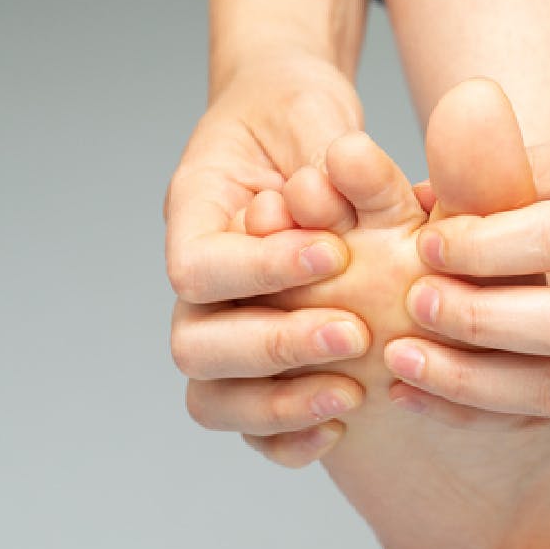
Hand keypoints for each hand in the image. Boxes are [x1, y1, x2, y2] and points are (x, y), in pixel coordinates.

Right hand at [165, 52, 371, 466]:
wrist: (296, 130)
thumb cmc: (300, 117)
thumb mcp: (314, 113)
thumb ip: (329, 149)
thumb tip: (346, 169)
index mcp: (194, 214)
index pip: (197, 267)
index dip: (260, 270)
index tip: (335, 253)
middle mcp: (199, 281)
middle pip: (195, 345)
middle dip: (275, 346)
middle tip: (354, 333)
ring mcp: (222, 327)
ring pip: (212, 397)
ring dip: (280, 404)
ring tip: (354, 392)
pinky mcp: (258, 364)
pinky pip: (247, 422)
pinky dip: (287, 435)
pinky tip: (342, 424)